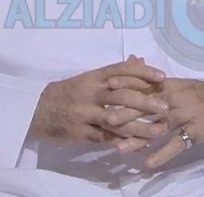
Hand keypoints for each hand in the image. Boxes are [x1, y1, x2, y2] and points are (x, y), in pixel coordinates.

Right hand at [30, 56, 170, 144]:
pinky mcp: (80, 132)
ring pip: (116, 120)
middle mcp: (90, 93)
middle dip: (146, 101)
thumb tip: (139, 60)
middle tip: (165, 107)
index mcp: (94, 77)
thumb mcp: (89, 78)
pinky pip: (105, 138)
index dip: (143, 73)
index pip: (121, 70)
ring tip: (159, 131)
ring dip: (140, 126)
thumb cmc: (69, 92)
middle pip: (121, 95)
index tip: (162, 77)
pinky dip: (122, 141)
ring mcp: (85, 113)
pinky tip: (138, 145)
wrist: (38, 111)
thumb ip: (115, 72)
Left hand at [112, 78, 203, 168]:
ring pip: (159, 127)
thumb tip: (132, 60)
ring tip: (120, 148)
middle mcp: (177, 99)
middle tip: (108, 119)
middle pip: (150, 105)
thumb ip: (154, 78)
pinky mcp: (195, 132)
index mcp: (172, 85)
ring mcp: (187, 116)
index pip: (147, 83)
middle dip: (128, 112)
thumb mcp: (179, 83)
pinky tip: (148, 164)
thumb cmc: (202, 94)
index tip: (107, 85)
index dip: (127, 83)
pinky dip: (162, 154)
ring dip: (139, 138)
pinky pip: (177, 144)